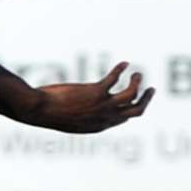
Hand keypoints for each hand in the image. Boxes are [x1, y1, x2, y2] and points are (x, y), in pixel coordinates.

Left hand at [25, 63, 153, 132]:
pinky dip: (121, 69)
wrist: (39, 111)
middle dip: (146, 100)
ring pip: (131, 95)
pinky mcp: (96, 92)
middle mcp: (104, 118)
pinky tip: (124, 64)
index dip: (131, 109)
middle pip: (136, 111)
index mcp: (99, 126)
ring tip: (138, 73)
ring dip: (138, 83)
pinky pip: (114, 78)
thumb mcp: (69, 121)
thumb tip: (80, 111)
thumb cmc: (50, 115)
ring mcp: (102, 106)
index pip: (123, 119)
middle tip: (151, 89)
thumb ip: (81, 117)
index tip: (134, 98)